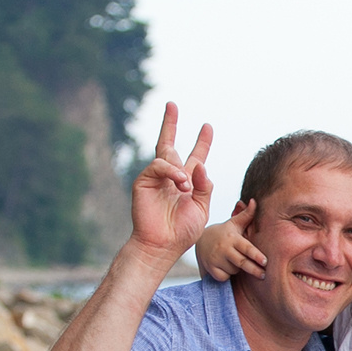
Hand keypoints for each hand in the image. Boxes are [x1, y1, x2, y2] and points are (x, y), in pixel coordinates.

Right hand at [129, 103, 214, 260]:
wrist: (163, 245)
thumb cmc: (182, 232)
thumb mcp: (202, 208)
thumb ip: (205, 186)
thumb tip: (200, 165)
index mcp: (187, 182)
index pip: (196, 157)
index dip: (202, 142)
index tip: (208, 126)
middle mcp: (170, 177)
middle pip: (169, 143)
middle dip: (170, 123)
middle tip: (171, 104)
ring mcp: (156, 178)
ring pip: (166, 156)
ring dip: (180, 170)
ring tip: (186, 187)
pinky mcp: (143, 181)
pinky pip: (158, 165)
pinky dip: (171, 171)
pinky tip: (180, 183)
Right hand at [193, 204, 266, 282]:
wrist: (200, 241)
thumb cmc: (224, 233)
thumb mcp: (234, 223)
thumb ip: (247, 215)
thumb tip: (254, 201)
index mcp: (232, 238)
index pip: (246, 248)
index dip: (256, 256)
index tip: (265, 262)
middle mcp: (223, 248)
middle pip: (241, 262)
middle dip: (254, 270)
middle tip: (264, 275)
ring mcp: (216, 259)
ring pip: (234, 271)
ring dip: (238, 270)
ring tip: (234, 261)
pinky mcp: (210, 268)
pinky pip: (224, 277)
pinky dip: (227, 275)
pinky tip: (225, 267)